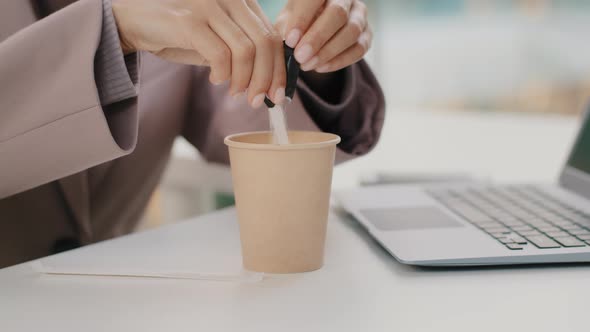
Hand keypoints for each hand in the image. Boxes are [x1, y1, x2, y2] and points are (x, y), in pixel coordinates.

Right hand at [112, 0, 285, 106]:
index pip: (272, 36)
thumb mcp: (219, 42)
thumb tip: (270, 83)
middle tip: (258, 101)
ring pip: (245, 51)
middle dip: (266, 78)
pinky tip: (216, 80)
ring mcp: (210, 6)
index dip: (279, 68)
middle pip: (264, 43)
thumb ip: (244, 53)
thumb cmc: (181, 35)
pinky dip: (223, 74)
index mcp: (242, 2)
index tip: (278, 94)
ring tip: (235, 93)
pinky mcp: (190, 20)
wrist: (136, 22)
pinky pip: (220, 55)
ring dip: (244, 80)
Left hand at [276, 0, 371, 72]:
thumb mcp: (287, 22)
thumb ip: (286, 29)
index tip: (290, 40)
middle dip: (317, 38)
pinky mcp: (367, 34)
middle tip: (299, 57)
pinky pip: (359, 49)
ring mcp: (360, 15)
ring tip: (307, 65)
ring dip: (328, 52)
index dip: (302, 18)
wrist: (317, 34)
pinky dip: (339, 61)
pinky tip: (320, 68)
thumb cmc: (298, 24)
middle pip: (338, 13)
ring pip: (352, 32)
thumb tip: (287, 44)